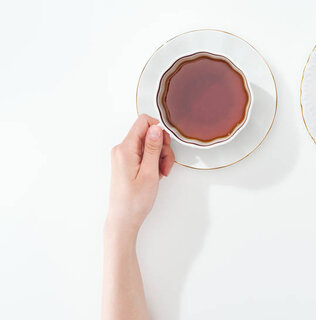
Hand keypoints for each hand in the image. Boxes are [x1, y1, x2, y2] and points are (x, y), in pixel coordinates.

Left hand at [106, 114, 174, 237]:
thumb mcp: (149, 173)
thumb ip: (152, 148)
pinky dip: (154, 162)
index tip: (166, 145)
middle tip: (165, 165)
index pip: (143, 122)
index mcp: (125, 149)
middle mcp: (122, 149)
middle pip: (148, 134)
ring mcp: (124, 156)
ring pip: (149, 144)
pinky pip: (145, 154)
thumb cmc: (134, 201)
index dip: (159, 130)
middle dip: (162, 147)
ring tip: (161, 173)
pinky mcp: (127, 162)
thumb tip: (156, 128)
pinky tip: (156, 174)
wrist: (124, 219)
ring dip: (160, 156)